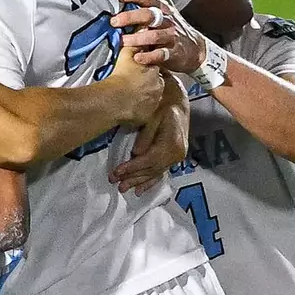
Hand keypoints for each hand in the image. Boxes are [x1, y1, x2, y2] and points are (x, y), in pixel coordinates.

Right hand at [102, 44, 165, 125]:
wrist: (115, 99)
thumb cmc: (120, 76)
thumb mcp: (127, 56)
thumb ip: (135, 45)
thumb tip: (142, 30)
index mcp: (155, 71)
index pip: (155, 67)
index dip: (146, 68)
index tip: (138, 70)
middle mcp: (159, 86)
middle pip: (156, 83)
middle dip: (147, 84)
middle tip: (133, 84)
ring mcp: (154, 101)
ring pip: (151, 97)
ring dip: (144, 97)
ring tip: (130, 96)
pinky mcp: (148, 115)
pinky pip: (146, 112)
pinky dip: (140, 110)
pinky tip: (129, 107)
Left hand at [111, 75, 189, 193]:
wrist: (179, 103)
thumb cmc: (164, 105)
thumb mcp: (154, 115)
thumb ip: (146, 134)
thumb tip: (136, 153)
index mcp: (173, 143)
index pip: (150, 160)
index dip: (133, 167)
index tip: (117, 172)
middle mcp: (177, 153)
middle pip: (152, 169)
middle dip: (133, 177)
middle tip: (115, 183)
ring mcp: (176, 157)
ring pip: (155, 173)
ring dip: (139, 181)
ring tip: (123, 188)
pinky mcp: (173, 158)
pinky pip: (161, 173)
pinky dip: (149, 182)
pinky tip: (140, 190)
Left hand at [112, 0, 207, 73]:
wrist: (195, 48)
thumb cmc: (173, 25)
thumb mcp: (166, 6)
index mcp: (162, 8)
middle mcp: (167, 20)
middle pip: (149, 15)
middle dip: (131, 17)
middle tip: (114, 21)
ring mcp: (171, 36)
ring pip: (156, 35)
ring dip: (138, 38)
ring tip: (122, 40)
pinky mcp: (174, 53)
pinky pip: (162, 54)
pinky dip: (149, 56)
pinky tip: (137, 58)